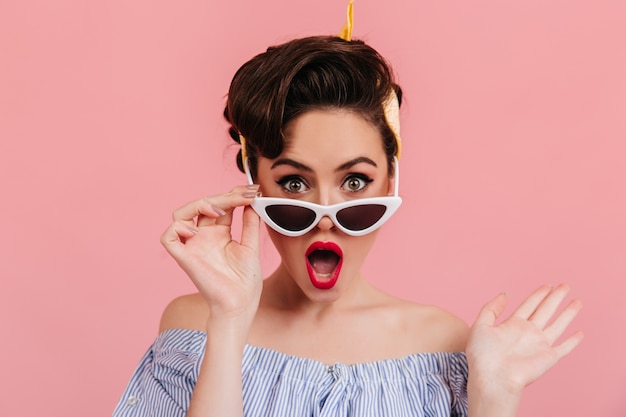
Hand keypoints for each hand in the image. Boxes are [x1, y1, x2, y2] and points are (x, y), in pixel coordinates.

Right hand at [160, 185, 261, 322]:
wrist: (240, 304)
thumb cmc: (245, 282)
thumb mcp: (251, 246)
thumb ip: (250, 223)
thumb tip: (253, 201)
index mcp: (220, 234)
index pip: (221, 206)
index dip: (234, 195)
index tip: (254, 191)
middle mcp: (204, 237)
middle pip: (204, 205)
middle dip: (225, 196)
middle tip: (246, 194)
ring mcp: (193, 246)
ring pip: (181, 214)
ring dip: (199, 205)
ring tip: (220, 210)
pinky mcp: (184, 258)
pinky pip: (168, 237)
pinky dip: (178, 228)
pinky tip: (198, 232)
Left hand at [466, 284, 583, 399]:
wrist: (492, 378)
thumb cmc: (483, 356)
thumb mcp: (481, 325)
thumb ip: (491, 309)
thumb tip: (505, 294)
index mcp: (513, 325)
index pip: (530, 305)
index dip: (539, 294)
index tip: (548, 284)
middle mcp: (528, 333)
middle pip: (546, 310)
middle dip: (556, 297)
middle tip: (566, 286)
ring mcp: (539, 345)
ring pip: (558, 324)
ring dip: (568, 313)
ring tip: (577, 301)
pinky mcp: (548, 357)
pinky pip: (564, 347)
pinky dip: (573, 341)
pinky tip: (580, 333)